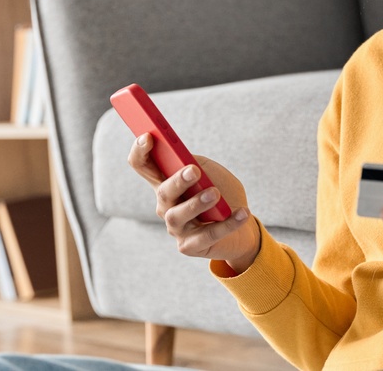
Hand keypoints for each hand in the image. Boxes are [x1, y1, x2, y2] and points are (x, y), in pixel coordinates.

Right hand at [127, 134, 261, 272]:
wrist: (242, 226)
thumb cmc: (223, 194)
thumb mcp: (212, 173)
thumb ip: (198, 164)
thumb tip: (187, 161)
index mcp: (166, 182)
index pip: (142, 165)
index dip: (140, 151)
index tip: (148, 136)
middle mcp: (166, 205)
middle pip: (163, 192)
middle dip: (177, 181)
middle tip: (193, 171)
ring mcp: (176, 228)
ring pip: (177, 216)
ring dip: (196, 203)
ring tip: (215, 194)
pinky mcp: (190, 246)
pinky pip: (207, 235)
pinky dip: (227, 224)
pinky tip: (242, 212)